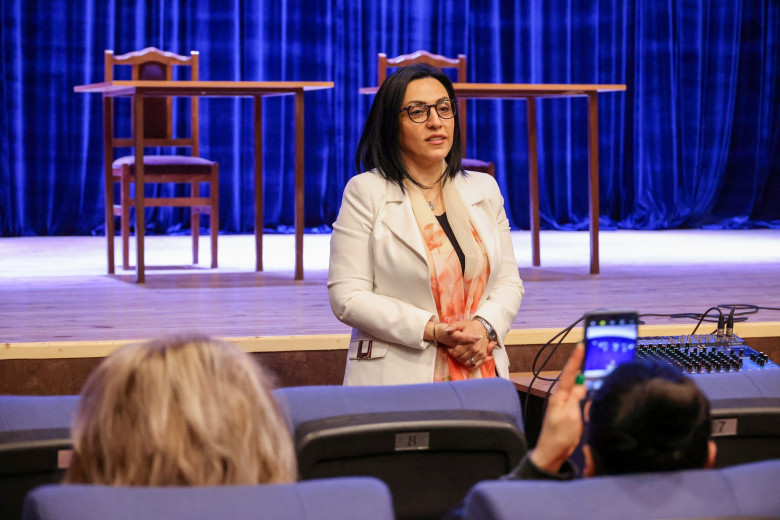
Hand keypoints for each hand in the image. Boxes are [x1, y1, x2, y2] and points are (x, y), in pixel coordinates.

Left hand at [444, 320, 492, 367]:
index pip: (456, 353)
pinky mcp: (483, 356)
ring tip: (461, 354)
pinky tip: (467, 360)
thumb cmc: (470, 326)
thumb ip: (453, 326)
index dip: (451, 352)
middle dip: (456, 356)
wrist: (484, 327)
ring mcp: (480, 353)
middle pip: (461, 359)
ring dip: (462, 360)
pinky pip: (475, 365)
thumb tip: (447, 330)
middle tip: (455, 351)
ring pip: (467, 363)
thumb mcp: (460, 324)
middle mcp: (474, 349)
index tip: (450, 348)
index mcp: (468, 342)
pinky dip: (470, 365)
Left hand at [529, 342, 586, 473]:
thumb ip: (576, 398)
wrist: (552, 453)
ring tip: (594, 364)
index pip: (569, 373)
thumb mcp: (570, 416)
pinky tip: (591, 387)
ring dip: (585, 377)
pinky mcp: (570, 411)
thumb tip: (581, 382)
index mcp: (559, 396)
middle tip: (592, 350)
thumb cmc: (559, 437)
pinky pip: (579, 396)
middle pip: (574, 377)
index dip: (576, 358)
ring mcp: (565, 404)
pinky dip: (586, 390)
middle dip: (582, 364)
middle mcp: (561, 397)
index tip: (581, 344)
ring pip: (578, 386)